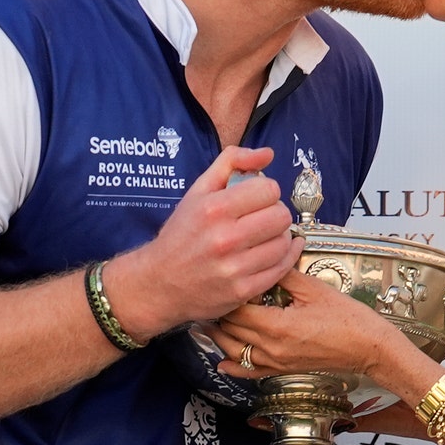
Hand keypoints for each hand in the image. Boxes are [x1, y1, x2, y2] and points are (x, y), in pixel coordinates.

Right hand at [110, 146, 302, 337]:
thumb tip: (267, 153)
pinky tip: (276, 250)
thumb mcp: (198, 190)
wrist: (159, 283)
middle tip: (263, 217)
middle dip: (275, 212)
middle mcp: (224, 238)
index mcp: (214, 209)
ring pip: (283, 242)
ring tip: (264, 236)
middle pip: (280, 216)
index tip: (257, 198)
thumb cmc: (181, 234)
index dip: (266, 191)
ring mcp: (234, 268)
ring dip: (278, 236)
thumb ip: (232, 162)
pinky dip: (284, 257)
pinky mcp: (242, 291)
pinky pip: (281, 269)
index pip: (269, 189)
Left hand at [212, 269, 400, 377]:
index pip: (237, 309)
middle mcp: (271, 348)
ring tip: (212, 318)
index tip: (226, 279)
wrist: (368, 347)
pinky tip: (221, 361)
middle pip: (230, 330)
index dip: (228, 293)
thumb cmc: (348, 318)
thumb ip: (284, 274)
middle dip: (220, 312)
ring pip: (233, 352)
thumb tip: (265, 256)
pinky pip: (249, 372)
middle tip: (216, 294)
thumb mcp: (314, 288)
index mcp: (277, 325)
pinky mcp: (282, 370)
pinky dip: (232, 366)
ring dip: (221, 336)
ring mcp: (275, 362)